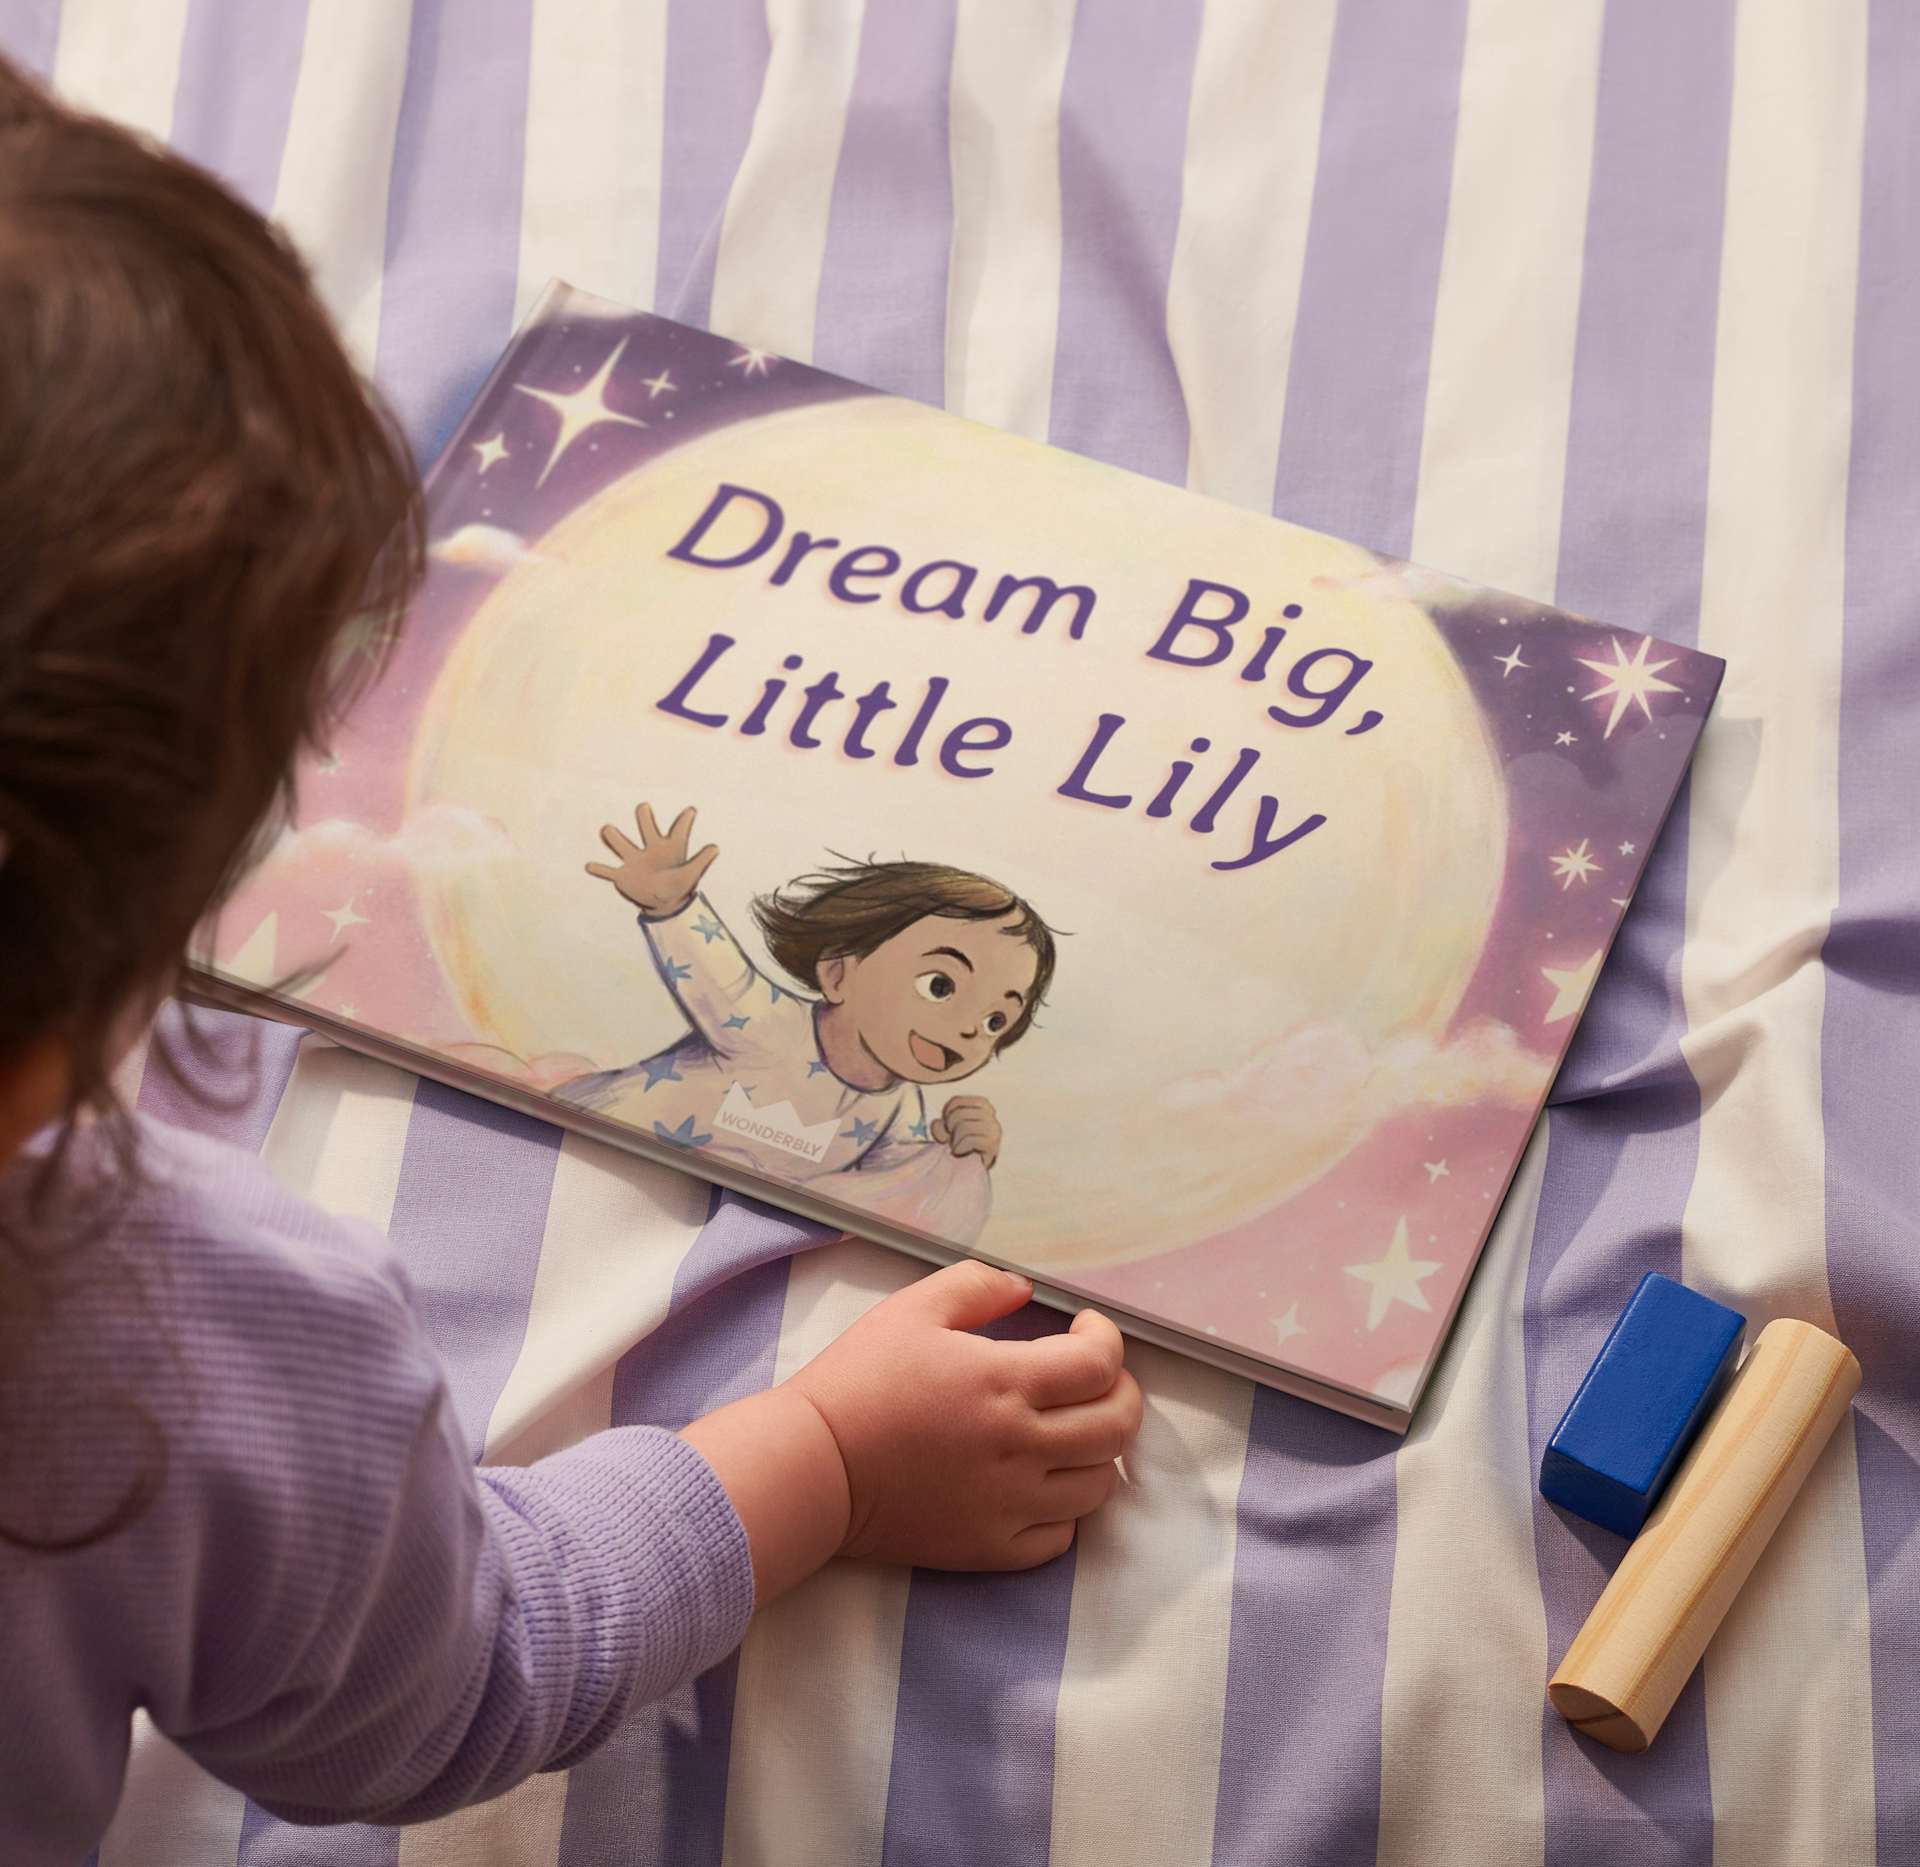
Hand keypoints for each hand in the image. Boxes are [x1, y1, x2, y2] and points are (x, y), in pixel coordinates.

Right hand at [585, 803, 717, 918]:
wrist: (664, 902)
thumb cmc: (679, 884)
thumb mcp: (692, 874)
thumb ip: (702, 860)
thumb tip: (715, 847)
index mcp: (668, 847)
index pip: (678, 830)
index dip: (685, 821)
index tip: (693, 811)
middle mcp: (650, 848)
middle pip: (645, 827)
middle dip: (644, 817)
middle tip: (645, 808)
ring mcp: (634, 861)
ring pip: (620, 844)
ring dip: (613, 838)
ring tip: (608, 830)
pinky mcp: (622, 876)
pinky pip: (608, 871)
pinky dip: (599, 869)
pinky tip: (590, 866)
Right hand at [785, 1262, 1141, 1570]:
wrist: (813, 1467)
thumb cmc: (858, 1382)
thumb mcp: (911, 1309)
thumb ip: (976, 1286)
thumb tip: (1025, 1288)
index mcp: (1002, 1382)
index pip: (1100, 1364)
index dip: (1108, 1339)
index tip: (1087, 1330)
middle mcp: (1018, 1446)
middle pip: (1118, 1427)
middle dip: (1123, 1393)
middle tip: (1096, 1379)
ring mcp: (1009, 1504)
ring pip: (1100, 1485)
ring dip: (1099, 1451)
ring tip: (1071, 1429)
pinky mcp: (991, 1548)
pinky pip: (1061, 1537)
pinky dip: (1066, 1509)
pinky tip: (1041, 1481)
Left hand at [932, 1096, 1000, 1169]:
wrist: (975, 1167)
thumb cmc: (962, 1144)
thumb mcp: (948, 1130)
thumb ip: (940, 1125)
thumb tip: (938, 1126)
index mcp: (982, 1104)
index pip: (956, 1101)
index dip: (946, 1114)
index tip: (947, 1125)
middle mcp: (990, 1114)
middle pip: (958, 1114)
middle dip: (949, 1129)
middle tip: (952, 1139)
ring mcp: (993, 1129)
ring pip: (963, 1127)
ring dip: (955, 1141)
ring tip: (958, 1146)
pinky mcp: (992, 1144)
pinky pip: (969, 1140)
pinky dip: (959, 1148)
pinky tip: (961, 1152)